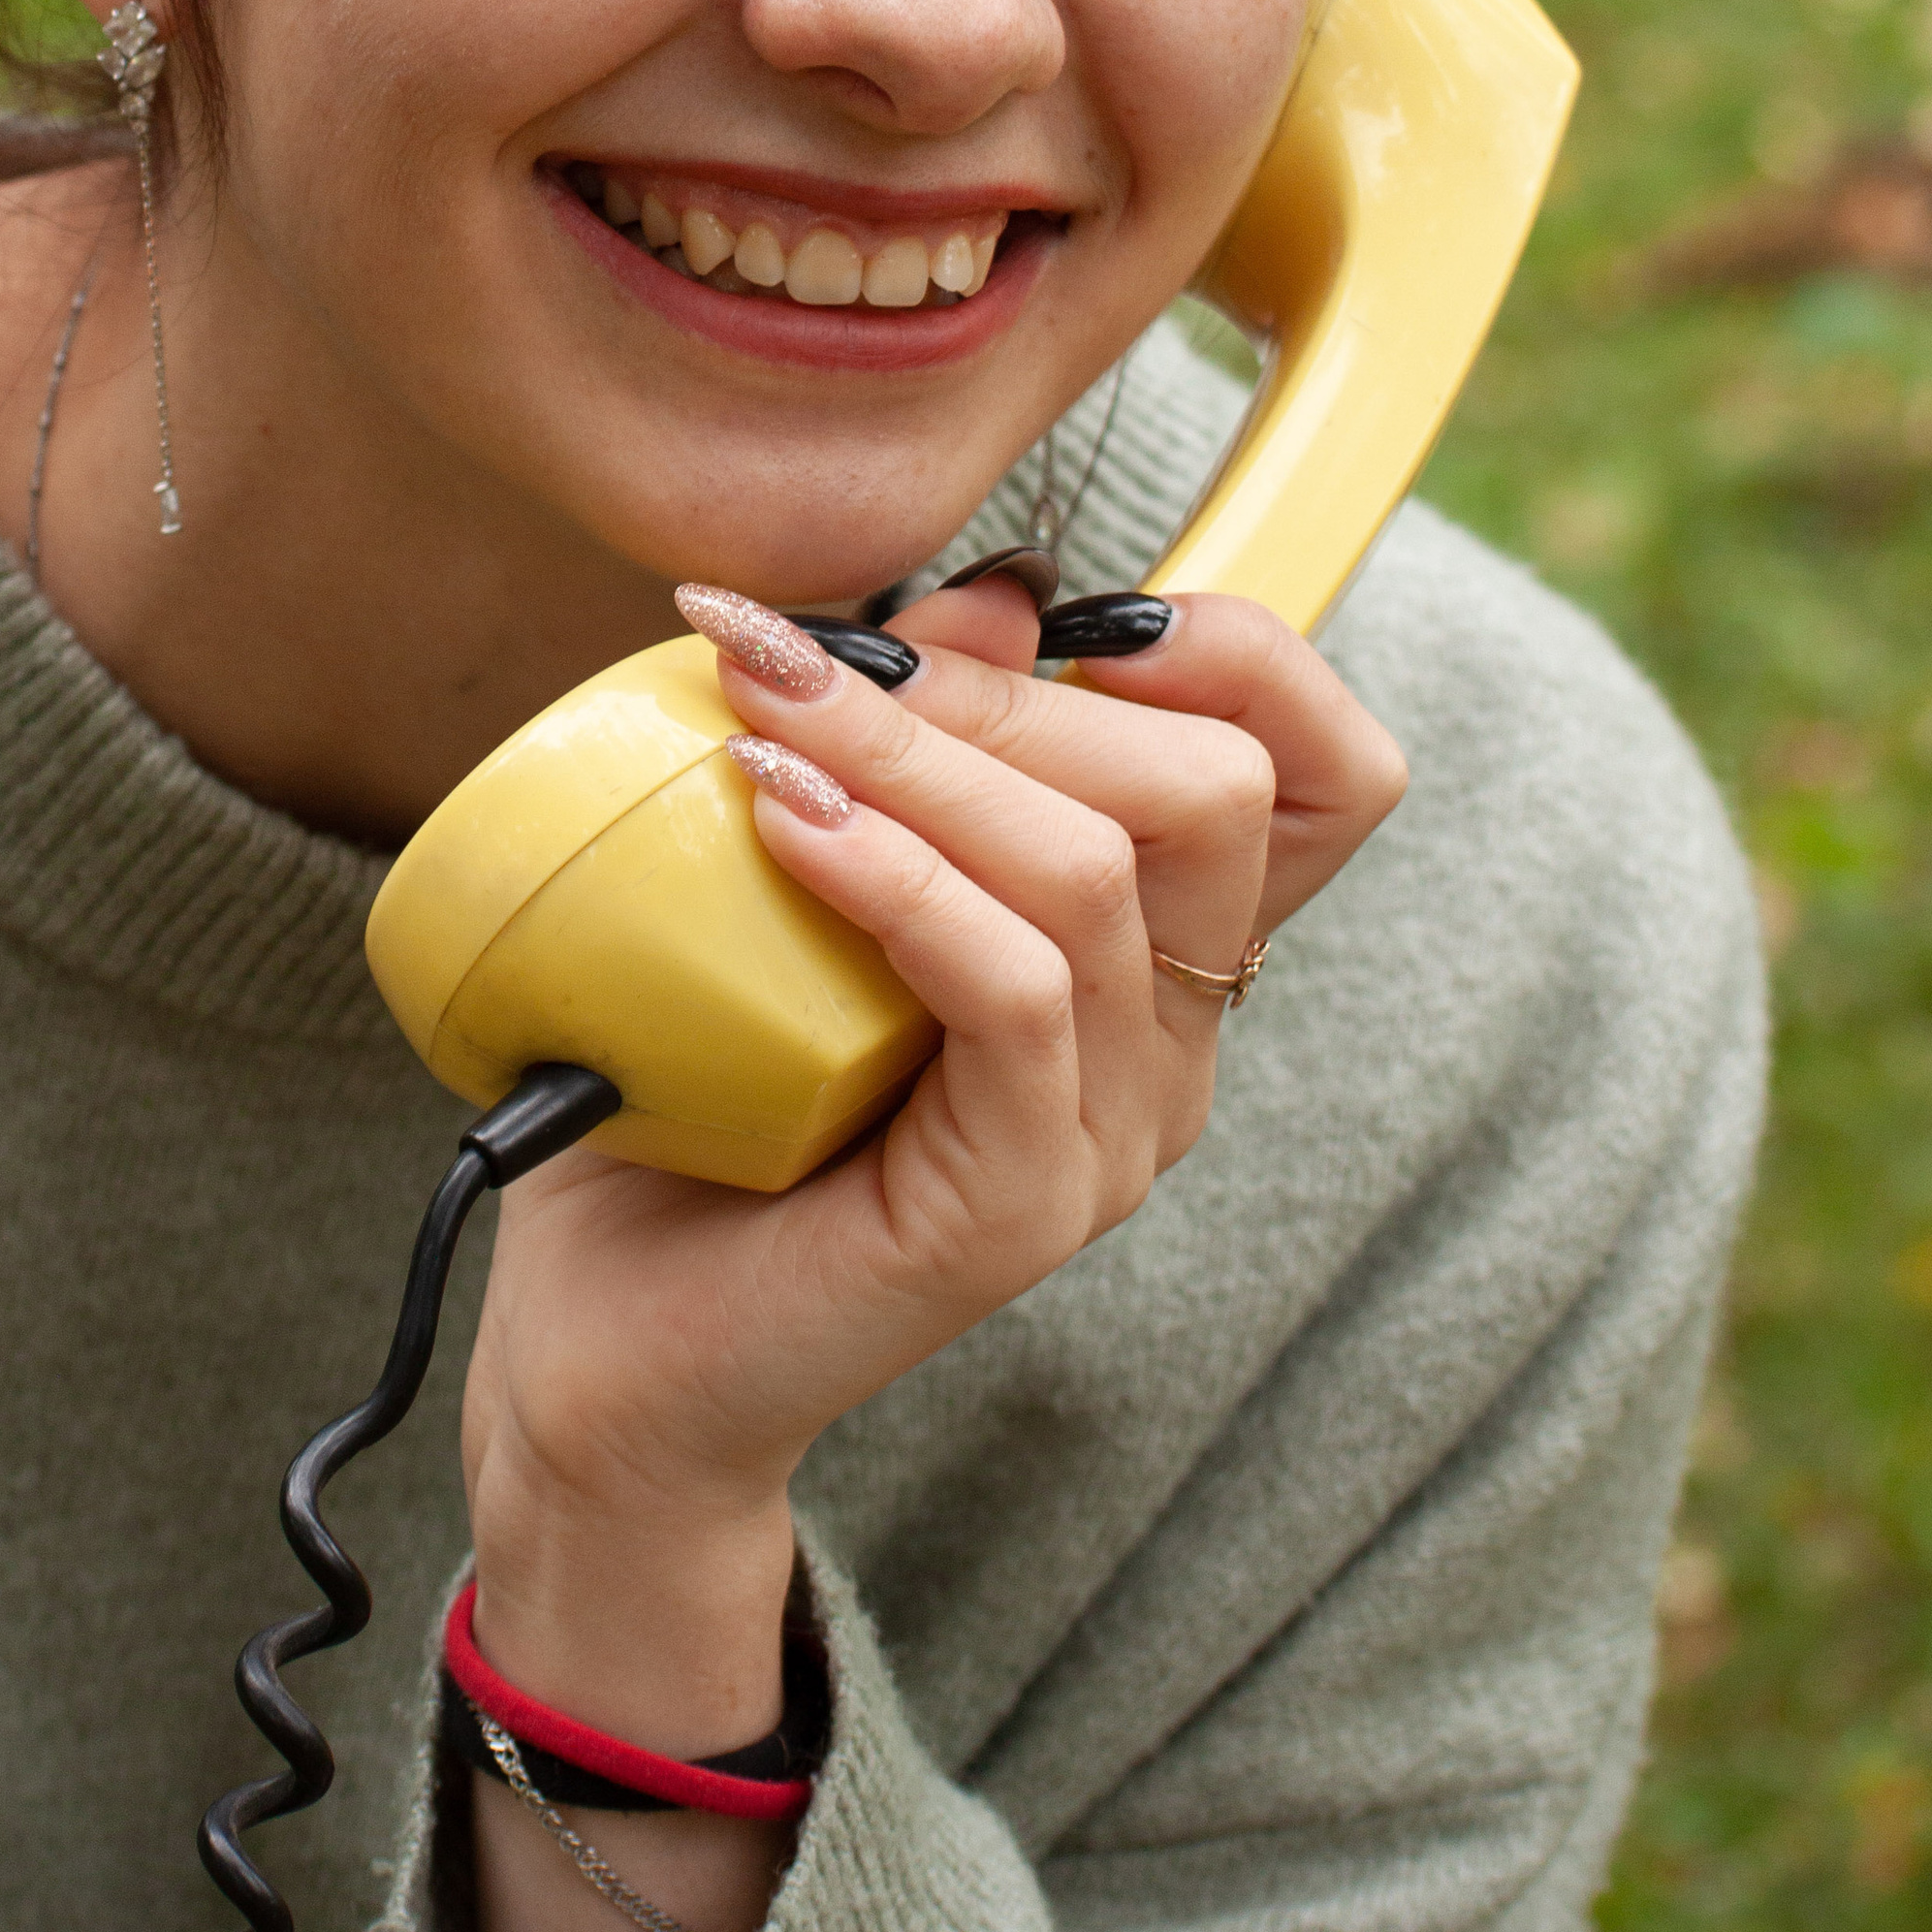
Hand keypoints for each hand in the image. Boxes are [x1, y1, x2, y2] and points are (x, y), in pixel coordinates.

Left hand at [459, 572, 1405, 1725]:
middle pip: (1211, 787)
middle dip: (1006, 685)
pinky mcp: (1027, 1204)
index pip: (1323, 778)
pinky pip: (1011, 988)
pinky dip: (893, 872)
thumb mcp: (808, 860)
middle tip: (808, 653)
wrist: (608, 1339)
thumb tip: (994, 592)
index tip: (1069, 608)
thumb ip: (924, 736)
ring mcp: (1113, 1134)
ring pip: (1097, 870)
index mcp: (1158, 954)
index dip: (1246, 656)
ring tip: (759, 703)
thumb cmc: (704, 1087)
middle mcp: (1171, 1045)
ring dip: (915, 753)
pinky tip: (776, 815)